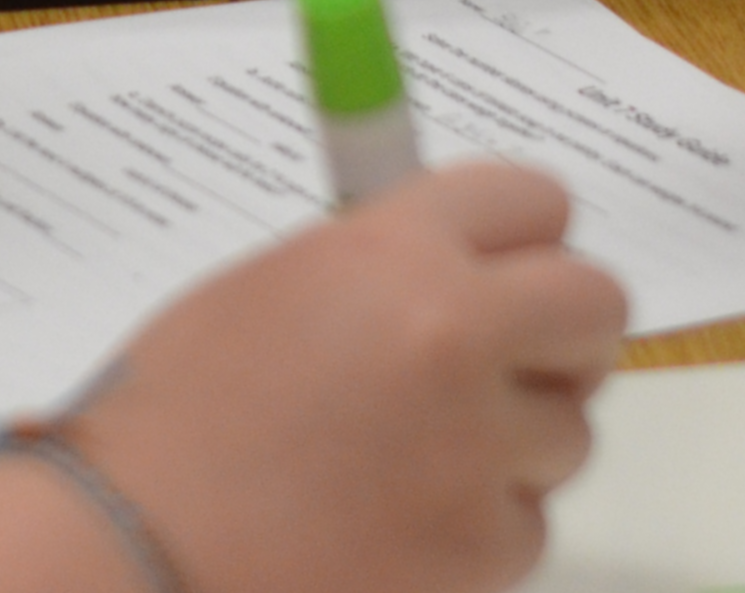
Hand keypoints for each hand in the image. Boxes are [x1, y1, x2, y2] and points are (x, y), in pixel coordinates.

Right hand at [48, 164, 625, 592]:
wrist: (150, 532)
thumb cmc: (183, 404)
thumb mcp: (278, 282)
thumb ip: (381, 261)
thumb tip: (458, 259)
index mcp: (396, 251)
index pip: (531, 198)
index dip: (525, 228)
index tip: (511, 254)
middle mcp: (456, 334)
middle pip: (595, 304)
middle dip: (563, 327)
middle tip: (514, 347)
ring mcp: (479, 446)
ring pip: (572, 425)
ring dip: (518, 432)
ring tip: (421, 443)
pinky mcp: (487, 546)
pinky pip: (529, 519)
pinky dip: (481, 517)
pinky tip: (402, 510)